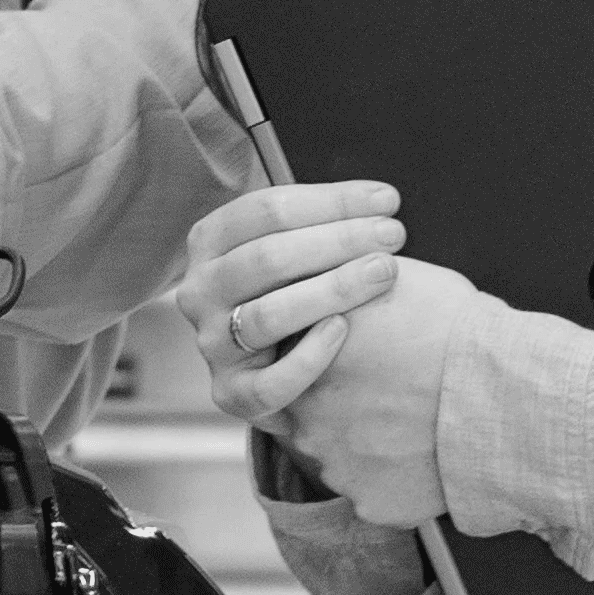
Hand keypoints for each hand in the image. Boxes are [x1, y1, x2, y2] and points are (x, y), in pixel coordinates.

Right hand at [177, 180, 407, 431]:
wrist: (278, 362)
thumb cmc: (295, 288)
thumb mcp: (292, 246)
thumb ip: (321, 223)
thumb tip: (382, 200)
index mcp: (210, 242)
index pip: (266, 210)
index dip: (331, 201)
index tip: (388, 200)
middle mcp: (200, 291)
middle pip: (266, 258)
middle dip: (338, 240)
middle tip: (394, 235)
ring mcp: (212, 344)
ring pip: (266, 316)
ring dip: (332, 290)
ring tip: (384, 273)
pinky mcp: (231, 394)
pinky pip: (268, 384)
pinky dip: (308, 358)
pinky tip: (343, 331)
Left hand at [274, 259, 506, 531]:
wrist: (504, 392)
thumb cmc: (457, 329)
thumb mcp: (391, 280)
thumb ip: (345, 287)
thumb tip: (335, 274)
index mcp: (304, 357)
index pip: (293, 362)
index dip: (330, 360)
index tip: (363, 359)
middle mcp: (305, 416)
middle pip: (312, 413)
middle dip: (344, 405)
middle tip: (391, 392)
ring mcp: (336, 464)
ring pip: (341, 455)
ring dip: (368, 443)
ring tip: (417, 424)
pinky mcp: (370, 503)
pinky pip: (374, 492)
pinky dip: (396, 481)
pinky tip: (429, 457)